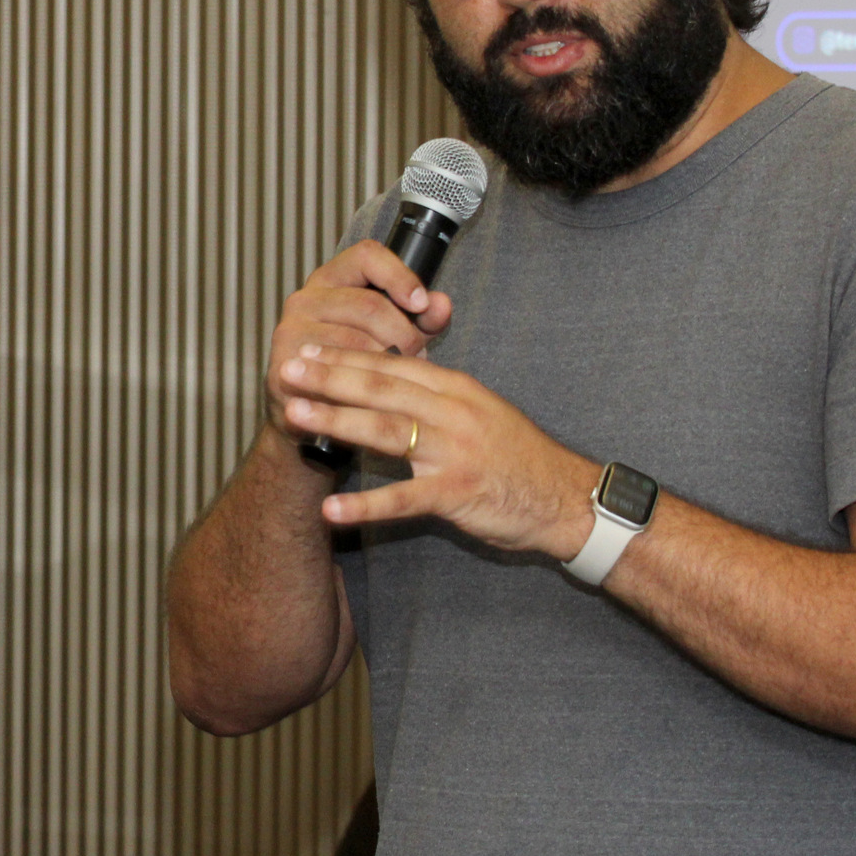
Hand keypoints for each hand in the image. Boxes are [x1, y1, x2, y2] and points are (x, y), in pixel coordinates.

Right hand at [264, 241, 451, 440]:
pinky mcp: (286, 366)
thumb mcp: (392, 333)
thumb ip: (420, 318)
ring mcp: (291, 331)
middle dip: (404, 334)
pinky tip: (378, 394)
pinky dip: (365, 384)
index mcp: (331, 279)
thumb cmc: (354, 363)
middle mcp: (306, 299)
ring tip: (401, 377)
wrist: (308, 410)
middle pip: (369, 304)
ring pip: (357, 342)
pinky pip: (338, 373)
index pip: (367, 256)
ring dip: (388, 364)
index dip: (399, 275)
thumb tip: (441, 303)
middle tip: (420, 357)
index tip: (422, 303)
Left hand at [277, 344, 598, 558]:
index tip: (309, 348)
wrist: (568, 499)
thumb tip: (392, 383)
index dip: (347, 355)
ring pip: (386, 430)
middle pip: (381, 387)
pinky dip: (365, 504)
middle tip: (287, 369)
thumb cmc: (520, 458)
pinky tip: (331, 508)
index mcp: (456, 389)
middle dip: (330, 376)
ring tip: (295, 416)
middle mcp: (453, 412)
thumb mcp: (480, 413)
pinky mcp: (458, 492)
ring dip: (337, 421)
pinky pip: (403, 498)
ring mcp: (455, 451)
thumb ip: (437, 398)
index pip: (393, 364)